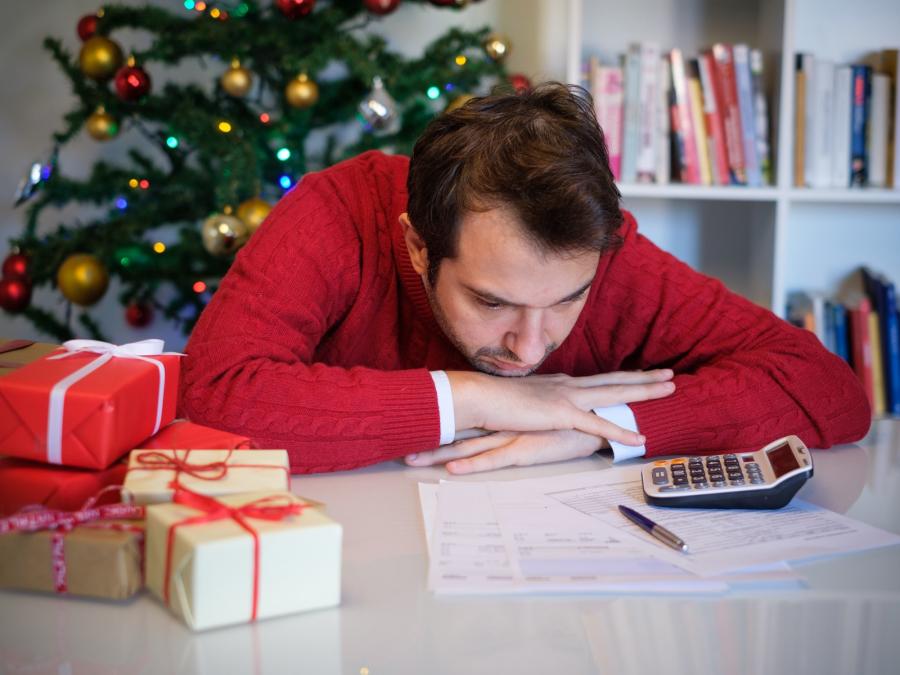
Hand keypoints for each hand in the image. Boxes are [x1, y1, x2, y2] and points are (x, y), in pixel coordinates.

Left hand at [405, 429, 603, 473]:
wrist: (602, 417)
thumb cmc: (570, 421)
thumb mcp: (539, 420)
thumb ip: (519, 422)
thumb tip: (502, 426)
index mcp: (503, 418)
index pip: (464, 423)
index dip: (437, 429)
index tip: (412, 433)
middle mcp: (502, 424)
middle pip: (457, 434)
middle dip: (428, 442)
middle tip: (399, 451)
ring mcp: (512, 436)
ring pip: (468, 447)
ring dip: (440, 454)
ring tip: (412, 461)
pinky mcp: (526, 449)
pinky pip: (494, 460)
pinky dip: (472, 466)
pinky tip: (453, 472)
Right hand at [448, 368, 674, 446]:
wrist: (479, 397)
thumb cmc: (495, 401)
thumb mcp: (524, 400)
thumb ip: (539, 404)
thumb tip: (545, 410)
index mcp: (560, 384)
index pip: (600, 380)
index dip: (625, 377)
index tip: (645, 374)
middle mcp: (568, 386)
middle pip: (615, 381)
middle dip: (645, 378)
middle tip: (670, 375)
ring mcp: (567, 398)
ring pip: (614, 394)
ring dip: (643, 392)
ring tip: (669, 390)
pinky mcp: (561, 415)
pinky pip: (597, 426)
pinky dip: (620, 432)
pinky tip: (639, 439)